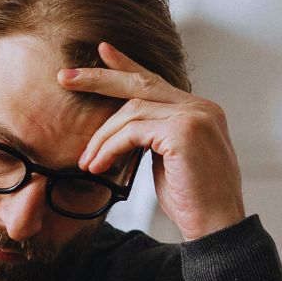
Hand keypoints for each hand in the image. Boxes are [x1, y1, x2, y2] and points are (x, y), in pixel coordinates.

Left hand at [58, 42, 245, 240]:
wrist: (217, 227)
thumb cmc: (193, 202)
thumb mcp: (169, 162)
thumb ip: (154, 139)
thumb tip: (124, 134)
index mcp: (200, 111)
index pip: (157, 81)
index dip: (127, 67)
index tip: (103, 53)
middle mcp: (201, 107)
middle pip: (141, 83)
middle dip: (99, 78)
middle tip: (64, 77)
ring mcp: (195, 116)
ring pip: (132, 111)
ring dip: (102, 136)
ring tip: (86, 161)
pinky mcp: (184, 132)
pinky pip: (133, 131)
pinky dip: (110, 147)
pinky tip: (99, 165)